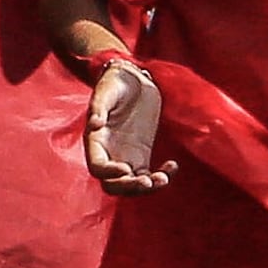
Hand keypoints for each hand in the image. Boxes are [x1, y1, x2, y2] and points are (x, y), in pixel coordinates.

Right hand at [83, 56, 171, 191]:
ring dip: (147, 188)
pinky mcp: (142, 156)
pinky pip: (149, 176)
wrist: (132, 79)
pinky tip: (172, 165)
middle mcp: (108, 154)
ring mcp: (126, 158)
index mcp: (95, 142)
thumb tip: (94, 124)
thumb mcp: (105, 90)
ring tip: (164, 178)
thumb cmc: (114, 82)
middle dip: (129, 188)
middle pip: (113, 185)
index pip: (97, 167)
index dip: (109, 173)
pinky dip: (161, 177)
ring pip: (132, 185)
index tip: (126, 169)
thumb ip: (98, 107)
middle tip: (147, 181)